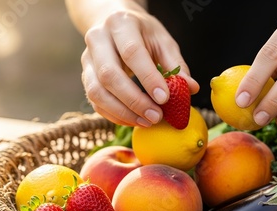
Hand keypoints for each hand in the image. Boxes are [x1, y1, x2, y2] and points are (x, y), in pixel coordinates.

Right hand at [81, 9, 198, 125]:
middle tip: (156, 116)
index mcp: (120, 24)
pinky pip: (95, 101)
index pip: (131, 53)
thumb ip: (176, 65)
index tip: (164, 98)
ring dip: (123, 112)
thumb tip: (191, 88)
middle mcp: (98, 40)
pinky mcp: (85, 76)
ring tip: (147, 122)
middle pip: (109, 75)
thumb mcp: (162, 41)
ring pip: (97, 92)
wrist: (113, 21)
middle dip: (134, 101)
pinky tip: (134, 121)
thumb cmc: (142, 33)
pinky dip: (114, 115)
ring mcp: (87, 59)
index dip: (148, 78)